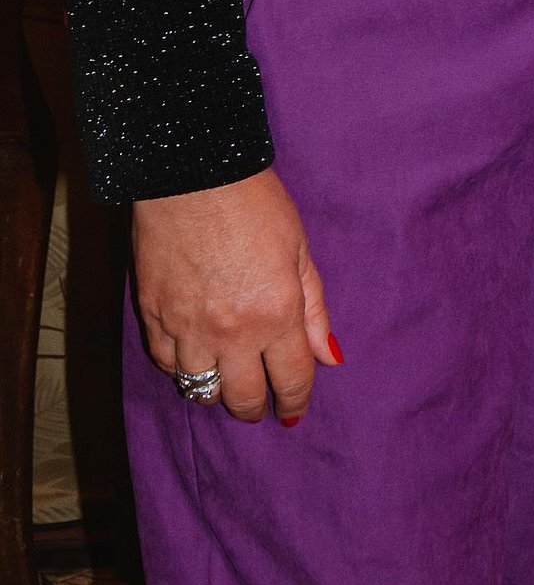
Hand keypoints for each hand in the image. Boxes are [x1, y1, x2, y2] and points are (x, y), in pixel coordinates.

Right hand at [132, 167, 340, 423]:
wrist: (192, 173)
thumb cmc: (255, 204)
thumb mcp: (300, 250)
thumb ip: (314, 308)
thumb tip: (330, 356)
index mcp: (277, 313)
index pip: (291, 379)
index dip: (296, 400)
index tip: (294, 410)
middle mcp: (233, 331)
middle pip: (244, 396)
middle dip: (256, 407)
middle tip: (261, 406)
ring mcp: (188, 327)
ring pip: (201, 387)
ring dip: (217, 390)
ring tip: (226, 381)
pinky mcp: (153, 315)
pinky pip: (166, 363)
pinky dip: (181, 366)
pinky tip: (192, 357)